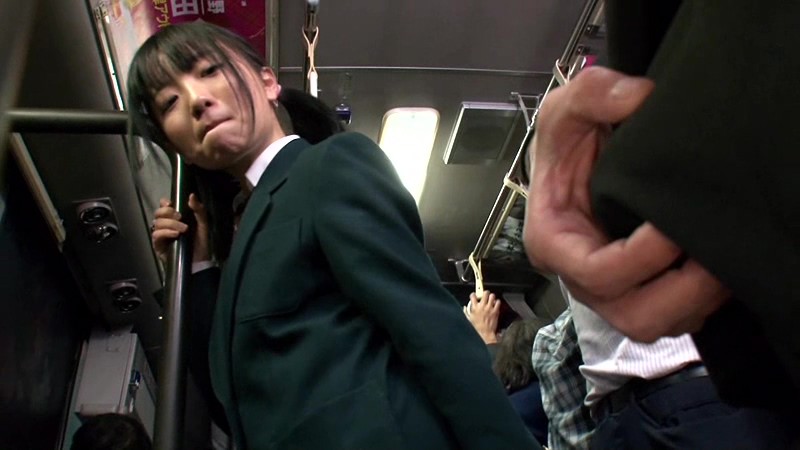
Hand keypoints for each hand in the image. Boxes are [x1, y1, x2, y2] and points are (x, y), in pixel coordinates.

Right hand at [151, 194, 209, 263]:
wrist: (199, 261)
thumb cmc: (200, 242)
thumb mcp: (203, 224)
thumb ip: (199, 209)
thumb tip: (191, 195)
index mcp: (174, 218)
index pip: (163, 206)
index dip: (165, 203)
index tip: (171, 203)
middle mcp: (166, 225)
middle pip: (158, 213)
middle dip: (168, 212)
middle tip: (181, 217)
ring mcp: (161, 235)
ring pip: (157, 223)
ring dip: (171, 223)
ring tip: (183, 230)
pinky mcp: (158, 245)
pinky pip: (156, 235)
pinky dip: (166, 232)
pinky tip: (175, 234)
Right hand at [465, 291, 500, 343]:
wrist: (485, 333)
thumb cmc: (477, 327)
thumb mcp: (468, 319)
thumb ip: (466, 312)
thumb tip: (465, 307)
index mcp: (474, 308)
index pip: (473, 296)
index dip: (473, 294)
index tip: (474, 295)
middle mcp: (482, 306)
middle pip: (484, 293)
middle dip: (485, 292)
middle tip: (485, 294)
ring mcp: (489, 308)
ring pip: (492, 296)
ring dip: (491, 296)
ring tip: (491, 298)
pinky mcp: (495, 311)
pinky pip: (498, 302)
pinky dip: (497, 302)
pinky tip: (495, 304)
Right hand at [523, 66, 729, 341]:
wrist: (578, 158)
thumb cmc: (566, 143)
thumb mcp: (566, 108)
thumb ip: (593, 93)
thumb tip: (638, 99)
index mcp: (554, 241)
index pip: (596, 272)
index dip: (642, 257)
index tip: (674, 224)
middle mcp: (579, 279)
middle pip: (632, 317)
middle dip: (682, 294)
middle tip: (717, 259)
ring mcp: (609, 292)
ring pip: (656, 325)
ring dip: (696, 302)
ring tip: (724, 264)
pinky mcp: (635, 292)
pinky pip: (671, 317)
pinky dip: (699, 302)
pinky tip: (716, 266)